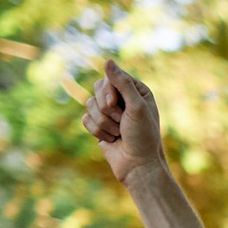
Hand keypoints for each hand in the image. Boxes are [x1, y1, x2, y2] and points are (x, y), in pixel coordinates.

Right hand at [82, 60, 168, 190]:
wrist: (138, 166)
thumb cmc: (143, 136)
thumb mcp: (137, 107)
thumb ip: (122, 83)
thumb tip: (107, 61)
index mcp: (136, 90)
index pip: (110, 77)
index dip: (109, 92)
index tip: (116, 106)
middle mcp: (122, 98)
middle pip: (97, 89)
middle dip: (107, 109)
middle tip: (122, 123)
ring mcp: (109, 112)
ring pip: (89, 105)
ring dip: (104, 123)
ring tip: (119, 133)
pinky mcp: (99, 124)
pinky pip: (85, 119)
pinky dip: (97, 131)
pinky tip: (111, 140)